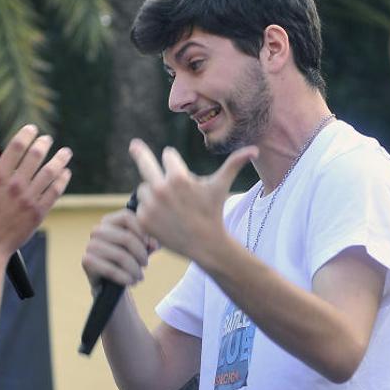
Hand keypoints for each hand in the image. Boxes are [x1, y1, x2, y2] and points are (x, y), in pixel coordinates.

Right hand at [0, 125, 71, 261]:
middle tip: (47, 139)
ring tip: (66, 152)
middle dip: (44, 143)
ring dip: (60, 159)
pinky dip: (62, 180)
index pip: (16, 148)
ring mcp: (29, 200)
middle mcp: (15, 186)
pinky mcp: (39, 212)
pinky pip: (55, 192)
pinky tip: (65, 173)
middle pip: (35, 156)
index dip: (26, 134)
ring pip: (50, 172)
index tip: (32, 129)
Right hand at [81, 208, 156, 291]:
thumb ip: (149, 242)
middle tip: (145, 264)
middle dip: (141, 254)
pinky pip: (111, 269)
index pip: (127, 217)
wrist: (110, 283)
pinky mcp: (87, 261)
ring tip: (139, 276)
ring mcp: (90, 245)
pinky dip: (124, 277)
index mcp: (109, 221)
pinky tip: (130, 281)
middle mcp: (97, 230)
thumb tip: (154, 244)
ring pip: (120, 255)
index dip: (142, 231)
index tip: (150, 246)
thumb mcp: (141, 249)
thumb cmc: (128, 260)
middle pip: (126, 238)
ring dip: (134, 269)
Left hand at [127, 139, 255, 260]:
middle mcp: (161, 189)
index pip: (168, 156)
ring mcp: (150, 205)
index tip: (177, 167)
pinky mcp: (143, 219)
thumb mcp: (221, 186)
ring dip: (151, 192)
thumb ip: (234, 164)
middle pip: (145, 163)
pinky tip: (161, 217)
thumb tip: (255, 149)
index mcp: (177, 177)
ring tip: (168, 206)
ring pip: (143, 188)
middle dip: (139, 152)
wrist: (205, 244)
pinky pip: (139, 206)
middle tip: (134, 144)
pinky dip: (147, 210)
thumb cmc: (213, 211)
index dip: (173, 160)